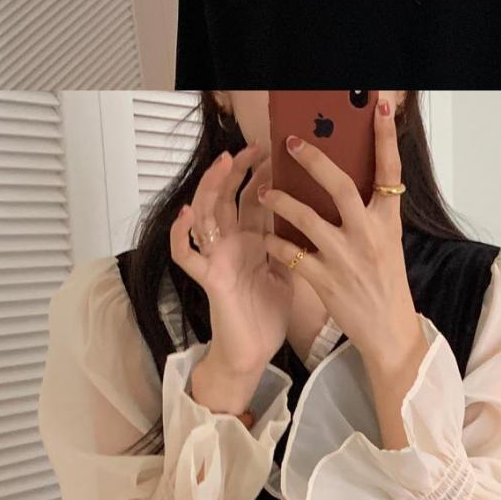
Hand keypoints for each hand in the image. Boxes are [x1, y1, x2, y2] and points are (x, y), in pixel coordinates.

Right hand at [169, 144, 329, 406]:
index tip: (275, 150)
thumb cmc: (268, 314)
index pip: (254, 197)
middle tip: (252, 147)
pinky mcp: (209, 278)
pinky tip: (186, 215)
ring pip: (205, 215)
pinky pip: (187, 255)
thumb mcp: (289, 270)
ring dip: (210, 188)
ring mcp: (217, 259)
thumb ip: (293, 243)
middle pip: (228, 197)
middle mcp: (232, 244)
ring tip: (221, 165)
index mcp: (253, 240)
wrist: (254, 351)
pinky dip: (181, 235)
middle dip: (237, 170)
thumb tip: (319, 216)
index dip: (261, 173)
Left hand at [265, 93, 427, 442]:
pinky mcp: (325, 281)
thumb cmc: (386, 284)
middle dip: (314, 161)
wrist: (388, 332)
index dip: (386, 137)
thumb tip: (347, 181)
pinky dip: (275, 243)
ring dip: (281, 201)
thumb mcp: (387, 242)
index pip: (390, 170)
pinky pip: (291, 254)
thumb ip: (369, 213)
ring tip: (265, 191)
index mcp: (389, 221)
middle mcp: (369, 235)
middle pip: (340, 186)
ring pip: (306, 219)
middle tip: (292, 143)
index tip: (380, 106)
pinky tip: (266, 236)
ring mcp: (346, 258)